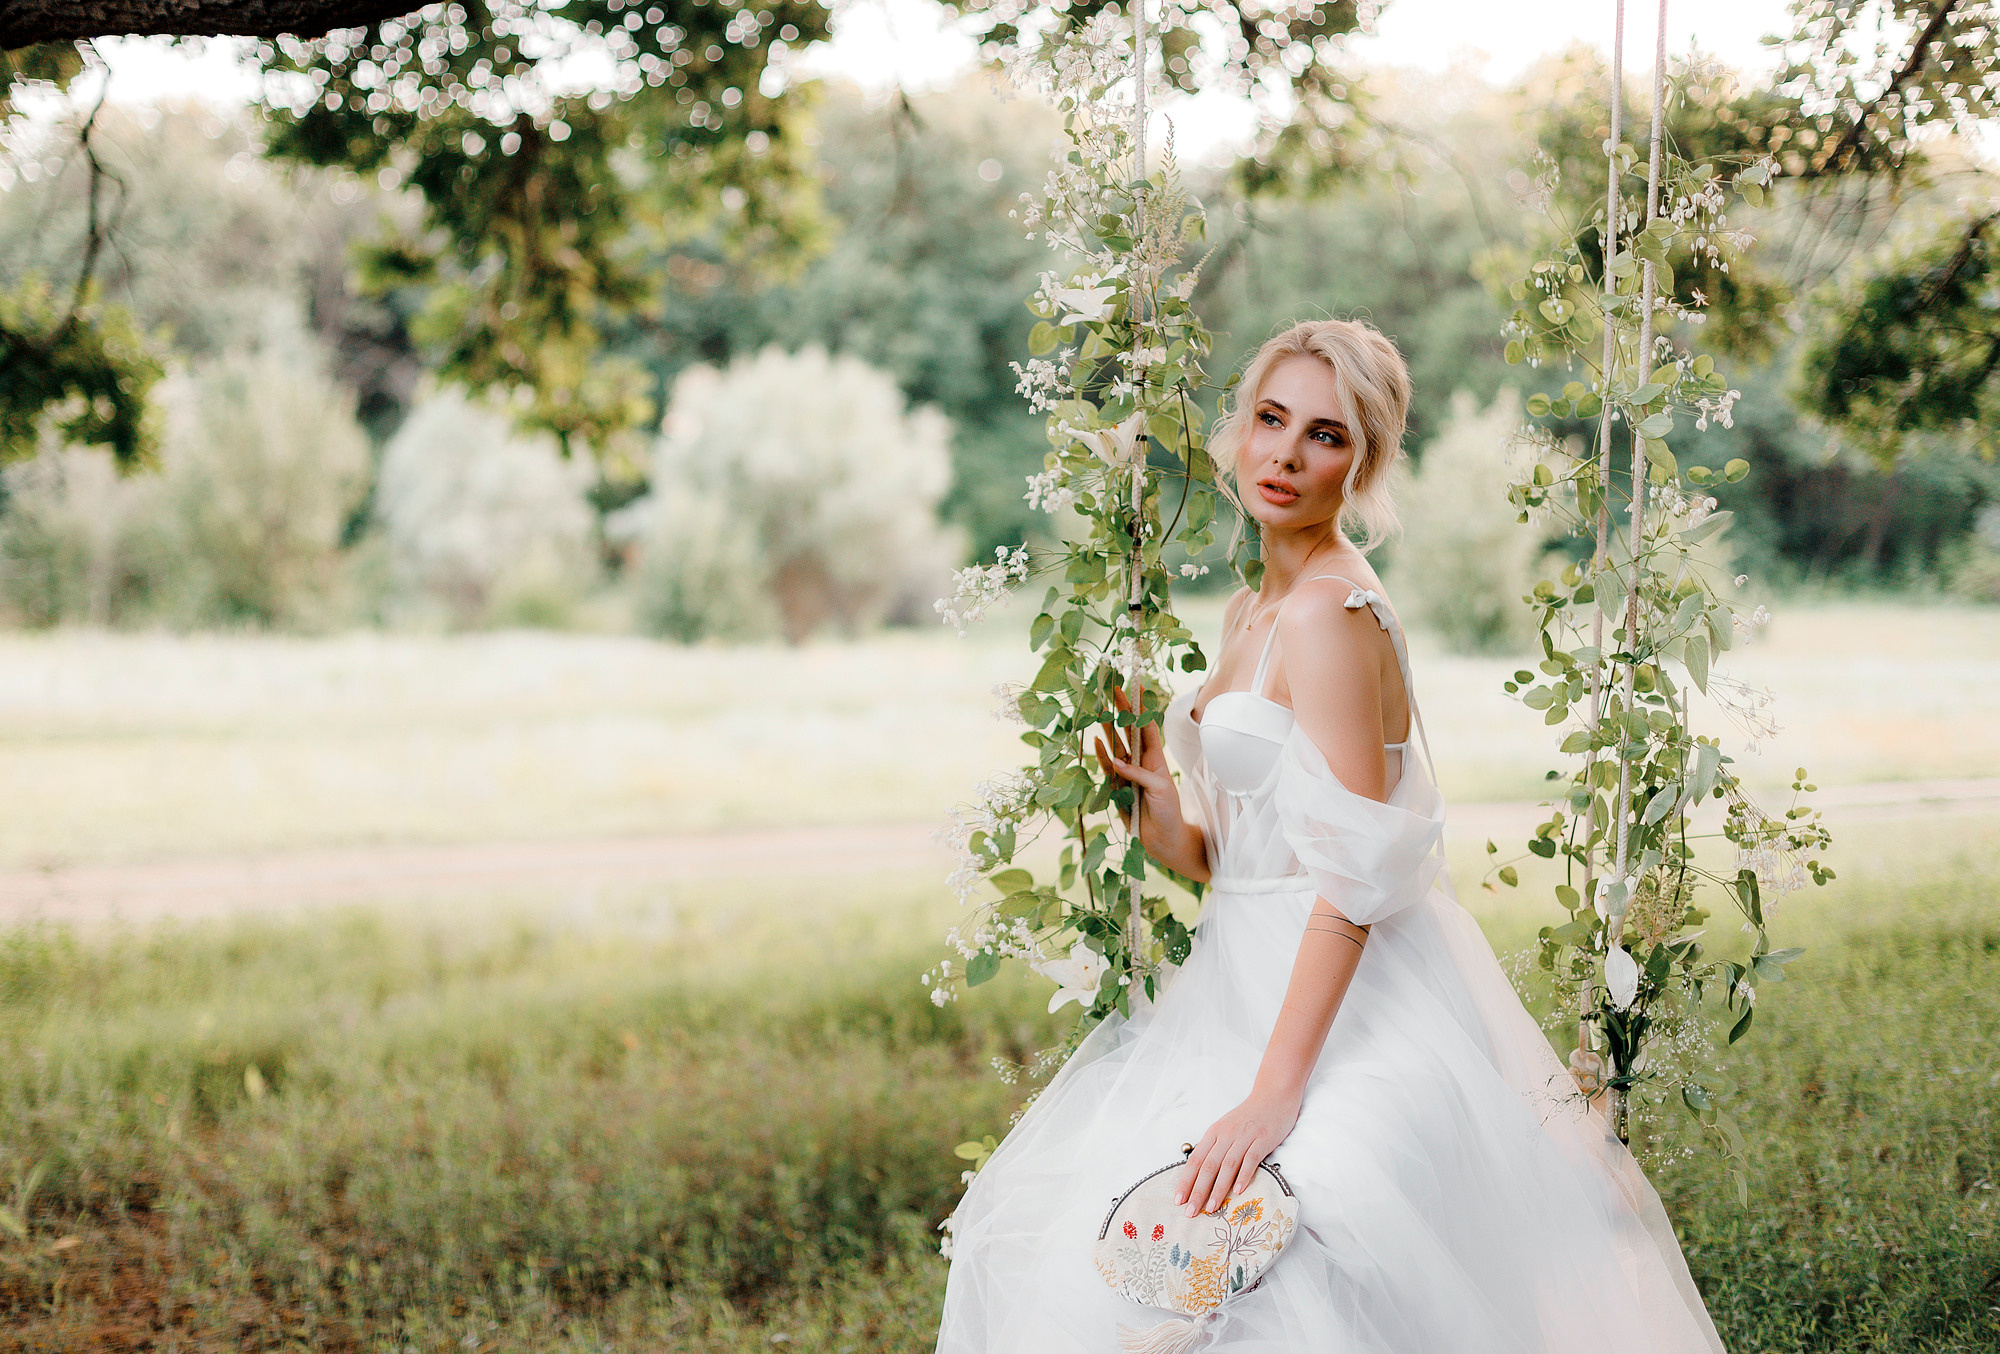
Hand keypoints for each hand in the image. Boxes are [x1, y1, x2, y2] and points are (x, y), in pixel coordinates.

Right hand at [1092, 686, 1188, 856]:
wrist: (1163, 839)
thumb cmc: (1169, 812)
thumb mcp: (1160, 789)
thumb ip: (1138, 774)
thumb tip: (1116, 762)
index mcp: (1156, 758)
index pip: (1148, 726)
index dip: (1141, 707)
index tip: (1135, 686)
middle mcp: (1140, 762)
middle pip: (1129, 732)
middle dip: (1122, 711)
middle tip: (1113, 691)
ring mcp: (1127, 774)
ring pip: (1116, 746)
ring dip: (1109, 729)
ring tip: (1101, 711)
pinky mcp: (1116, 787)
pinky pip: (1107, 768)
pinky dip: (1101, 755)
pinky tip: (1096, 741)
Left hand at [1174, 1087, 1301, 1216]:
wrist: (1273, 1096)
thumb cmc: (1248, 1116)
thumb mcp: (1226, 1128)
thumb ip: (1215, 1148)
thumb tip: (1201, 1173)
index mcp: (1214, 1133)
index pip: (1196, 1160)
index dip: (1186, 1181)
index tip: (1179, 1200)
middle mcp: (1226, 1135)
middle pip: (1208, 1166)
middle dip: (1198, 1191)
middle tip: (1191, 1211)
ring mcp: (1244, 1137)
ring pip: (1227, 1165)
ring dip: (1218, 1189)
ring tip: (1212, 1207)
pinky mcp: (1262, 1139)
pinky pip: (1251, 1159)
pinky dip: (1244, 1175)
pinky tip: (1239, 1191)